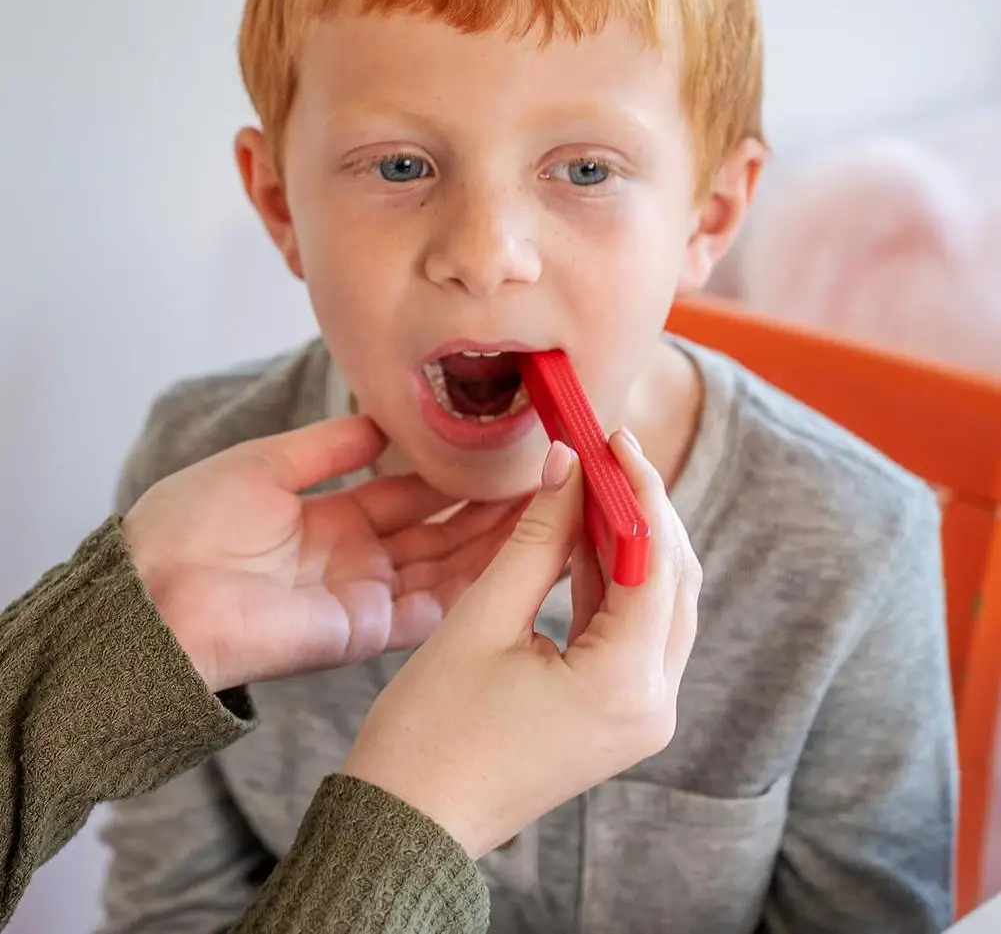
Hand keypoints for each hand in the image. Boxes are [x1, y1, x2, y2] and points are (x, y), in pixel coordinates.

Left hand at [122, 416, 520, 692]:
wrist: (150, 594)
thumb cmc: (188, 526)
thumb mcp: (264, 466)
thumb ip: (327, 447)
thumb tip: (380, 422)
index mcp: (333, 520)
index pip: (411, 496)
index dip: (455, 477)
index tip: (499, 453)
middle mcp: (357, 561)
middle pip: (439, 533)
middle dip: (489, 509)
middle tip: (545, 480)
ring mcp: (364, 597)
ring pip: (446, 569)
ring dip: (495, 542)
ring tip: (549, 508)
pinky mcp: (363, 631)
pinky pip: (431, 608)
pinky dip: (475, 583)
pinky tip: (518, 554)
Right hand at [342, 430, 700, 858]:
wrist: (410, 824)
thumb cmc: (430, 731)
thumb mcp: (482, 619)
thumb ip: (537, 537)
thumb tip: (568, 465)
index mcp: (624, 685)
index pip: (656, 561)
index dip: (638, 490)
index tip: (614, 439)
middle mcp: (652, 705)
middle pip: (673, 582)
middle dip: (644, 511)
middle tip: (607, 455)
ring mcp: (640, 717)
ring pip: (659, 605)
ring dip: (631, 544)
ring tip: (593, 485)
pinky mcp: (619, 718)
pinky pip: (633, 634)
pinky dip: (615, 583)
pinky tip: (585, 539)